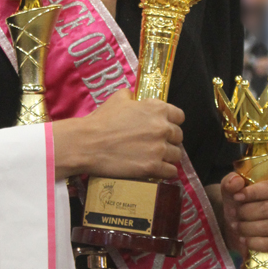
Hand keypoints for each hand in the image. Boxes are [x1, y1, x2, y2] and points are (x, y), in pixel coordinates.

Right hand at [53, 89, 183, 179]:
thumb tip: (135, 98)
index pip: (179, 116)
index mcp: (156, 108)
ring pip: (176, 155)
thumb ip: (132, 96)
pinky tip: (157, 169)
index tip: (164, 127)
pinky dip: (165, 171)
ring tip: (156, 158)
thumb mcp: (118, 99)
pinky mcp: (153, 167)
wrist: (88, 143)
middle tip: (157, 144)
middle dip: (169, 140)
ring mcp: (159, 148)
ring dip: (168, 157)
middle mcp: (162, 127)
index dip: (172, 122)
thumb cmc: (101, 120)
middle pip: (178, 136)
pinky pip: (171, 171)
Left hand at [220, 172, 267, 258]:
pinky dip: (255, 243)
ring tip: (235, 226)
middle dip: (247, 212)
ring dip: (248, 228)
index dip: (255, 192)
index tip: (236, 197)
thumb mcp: (235, 188)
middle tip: (232, 214)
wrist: (248, 225)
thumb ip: (232, 181)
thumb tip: (236, 182)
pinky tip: (244, 240)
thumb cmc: (246, 202)